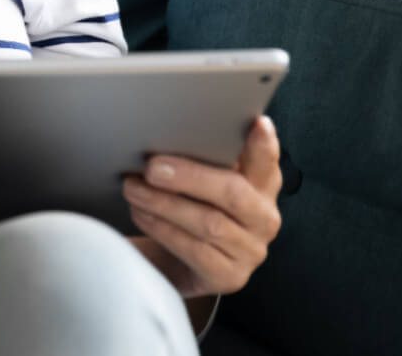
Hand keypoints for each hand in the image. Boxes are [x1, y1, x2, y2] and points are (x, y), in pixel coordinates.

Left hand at [123, 115, 282, 298]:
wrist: (180, 261)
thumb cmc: (192, 207)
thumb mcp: (202, 180)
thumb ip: (203, 159)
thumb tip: (167, 131)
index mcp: (263, 186)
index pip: (268, 162)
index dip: (264, 145)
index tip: (258, 124)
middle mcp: (264, 218)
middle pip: (234, 193)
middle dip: (190, 177)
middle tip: (151, 167)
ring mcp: (250, 250)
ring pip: (210, 223)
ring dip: (164, 203)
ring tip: (133, 188)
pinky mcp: (230, 276)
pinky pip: (195, 250)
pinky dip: (163, 229)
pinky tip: (141, 214)